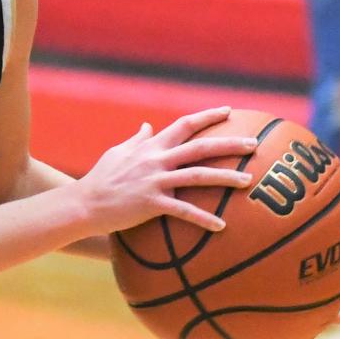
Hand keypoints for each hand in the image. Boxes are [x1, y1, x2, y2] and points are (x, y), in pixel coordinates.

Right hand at [74, 107, 257, 234]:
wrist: (85, 202)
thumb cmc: (101, 178)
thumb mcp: (118, 152)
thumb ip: (137, 139)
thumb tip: (148, 125)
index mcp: (150, 146)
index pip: (183, 124)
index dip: (207, 117)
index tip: (229, 111)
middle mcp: (156, 159)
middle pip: (199, 147)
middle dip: (229, 144)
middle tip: (254, 144)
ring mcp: (154, 180)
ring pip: (197, 175)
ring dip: (225, 177)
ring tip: (248, 181)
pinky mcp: (151, 202)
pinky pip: (183, 210)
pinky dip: (203, 218)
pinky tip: (221, 226)